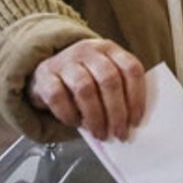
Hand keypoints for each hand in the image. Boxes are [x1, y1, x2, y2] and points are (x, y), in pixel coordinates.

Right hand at [28, 39, 145, 140]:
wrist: (48, 72)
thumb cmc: (84, 79)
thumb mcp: (103, 77)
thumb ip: (119, 92)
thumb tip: (130, 123)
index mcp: (109, 49)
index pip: (131, 68)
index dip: (137, 97)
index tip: (135, 121)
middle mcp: (88, 51)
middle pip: (109, 80)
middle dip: (117, 112)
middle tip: (119, 133)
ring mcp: (65, 61)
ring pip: (85, 88)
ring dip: (96, 117)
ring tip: (100, 133)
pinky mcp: (45, 74)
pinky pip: (58, 96)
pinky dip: (69, 114)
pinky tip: (76, 123)